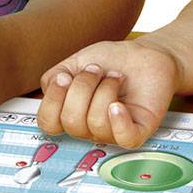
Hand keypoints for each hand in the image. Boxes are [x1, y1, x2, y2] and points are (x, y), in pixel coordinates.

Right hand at [38, 39, 179, 147]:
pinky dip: (119, 120)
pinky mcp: (137, 132)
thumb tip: (51, 89)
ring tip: (116, 76)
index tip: (65, 77)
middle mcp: (88, 127)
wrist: (144, 55)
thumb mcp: (75, 61)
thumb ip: (54, 76)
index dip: (53, 101)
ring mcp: (112, 131)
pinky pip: (123, 138)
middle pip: (72, 122)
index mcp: (71, 112)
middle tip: (97, 70)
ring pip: (95, 124)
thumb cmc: (110, 61)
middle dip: (83, 87)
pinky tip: (119, 104)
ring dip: (105, 90)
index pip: (48, 123)